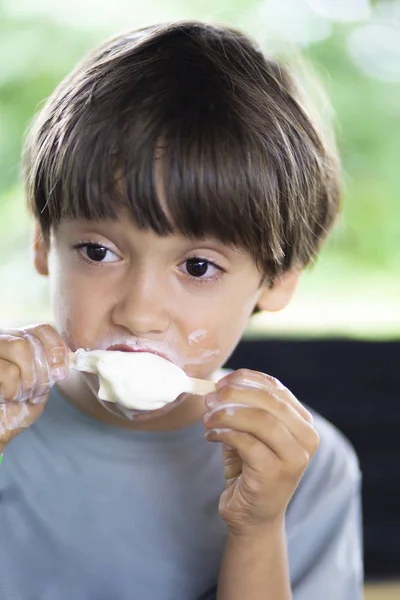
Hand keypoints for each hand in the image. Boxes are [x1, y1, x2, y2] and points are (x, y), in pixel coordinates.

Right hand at [0, 324, 68, 450]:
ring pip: (20, 349)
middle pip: (31, 341)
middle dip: (42, 371)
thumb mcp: (40, 388)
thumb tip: (70, 359)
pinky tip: (6, 398)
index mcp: (19, 342)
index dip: (56, 348)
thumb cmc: (15, 410)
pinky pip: (8, 371)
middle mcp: (3, 342)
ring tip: (20, 397)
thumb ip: (52, 371)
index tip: (61, 372)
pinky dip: (13, 391)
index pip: (42, 330)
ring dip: (28, 381)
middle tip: (38, 393)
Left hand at [203, 369, 318, 535]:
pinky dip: (224, 434)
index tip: (222, 381)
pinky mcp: (275, 473)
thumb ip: (245, 407)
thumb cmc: (251, 468)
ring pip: (261, 420)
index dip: (247, 379)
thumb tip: (222, 385)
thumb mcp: (252, 432)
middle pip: (270, 401)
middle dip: (235, 394)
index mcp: (303, 422)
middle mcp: (306, 438)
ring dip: (227, 414)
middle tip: (210, 398)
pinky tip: (211, 436)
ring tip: (208, 419)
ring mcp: (294, 457)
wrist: (253, 515)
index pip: (277, 389)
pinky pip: (246, 442)